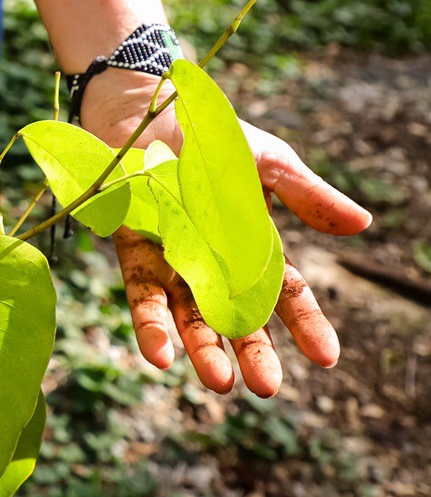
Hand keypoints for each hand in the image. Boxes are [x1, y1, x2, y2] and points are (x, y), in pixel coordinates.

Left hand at [80, 70, 371, 396]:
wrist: (149, 107)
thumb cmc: (210, 137)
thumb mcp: (267, 163)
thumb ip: (307, 196)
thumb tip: (362, 225)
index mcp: (251, 246)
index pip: (283, 295)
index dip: (305, 326)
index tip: (327, 359)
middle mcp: (210, 263)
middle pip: (234, 318)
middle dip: (252, 354)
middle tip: (266, 389)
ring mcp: (171, 260)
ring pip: (187, 317)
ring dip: (202, 350)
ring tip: (218, 383)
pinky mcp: (133, 251)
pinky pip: (141, 294)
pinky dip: (150, 326)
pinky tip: (160, 356)